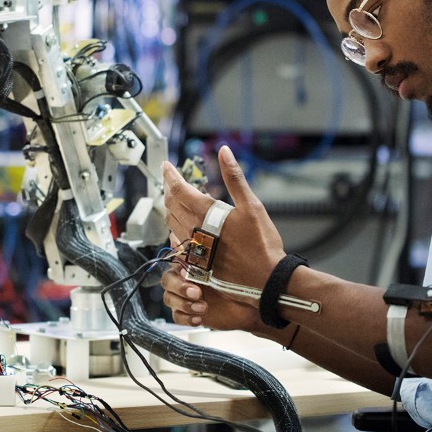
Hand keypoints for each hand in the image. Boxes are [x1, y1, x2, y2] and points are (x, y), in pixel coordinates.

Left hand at [160, 145, 285, 306]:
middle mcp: (195, 231)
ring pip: (172, 223)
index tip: (166, 166)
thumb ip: (234, 177)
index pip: (178, 190)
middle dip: (168, 189)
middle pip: (171, 205)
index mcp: (206, 214)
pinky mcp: (196, 262)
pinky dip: (175, 228)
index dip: (170, 176)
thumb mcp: (252, 205)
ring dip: (170, 207)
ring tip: (174, 197)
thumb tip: (224, 151)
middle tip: (169, 178)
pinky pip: (178, 242)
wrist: (266, 280)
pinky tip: (181, 225)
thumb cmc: (262, 244)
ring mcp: (194, 248)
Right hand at [160, 255, 259, 330]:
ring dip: (184, 304)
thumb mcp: (227, 267)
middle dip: (180, 288)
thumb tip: (190, 243)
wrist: (250, 307)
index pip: (173, 262)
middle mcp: (185, 278)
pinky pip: (177, 316)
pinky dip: (186, 318)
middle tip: (197, 293)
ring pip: (170, 299)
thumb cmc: (239, 283)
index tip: (189, 274)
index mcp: (192, 263)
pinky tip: (199, 318)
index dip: (179, 269)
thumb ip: (209, 258)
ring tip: (203, 307)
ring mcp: (184, 296)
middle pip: (168, 281)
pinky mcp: (187, 313)